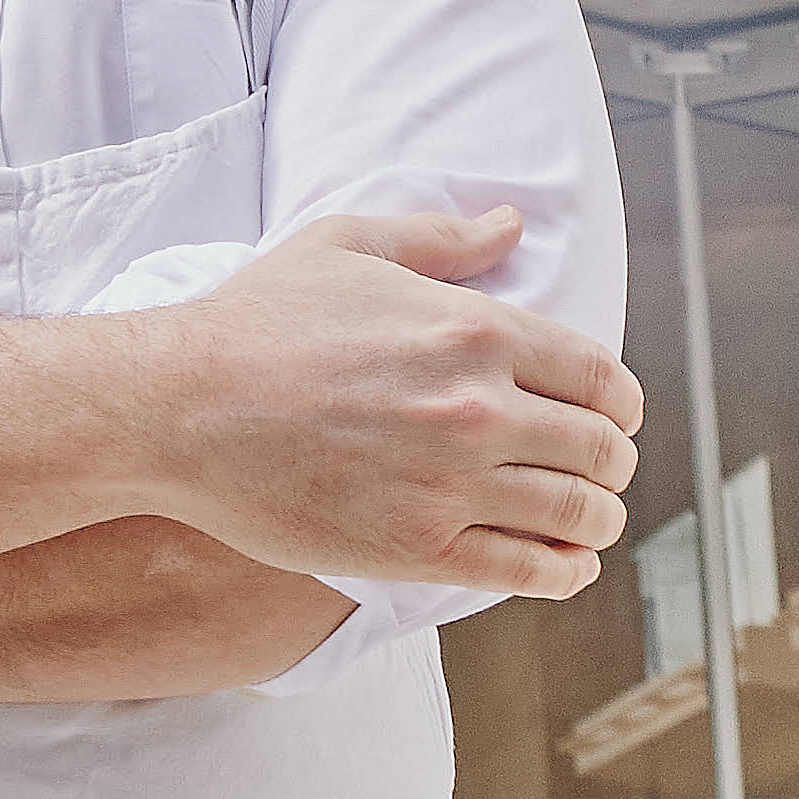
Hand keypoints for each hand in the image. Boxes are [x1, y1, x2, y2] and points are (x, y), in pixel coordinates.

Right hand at [124, 207, 644, 599]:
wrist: (178, 406)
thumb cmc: (257, 320)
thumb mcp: (349, 245)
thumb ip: (442, 239)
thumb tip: (511, 226)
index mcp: (473, 329)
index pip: (599, 375)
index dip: (620, 400)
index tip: (614, 413)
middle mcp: (477, 409)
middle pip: (600, 448)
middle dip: (613, 459)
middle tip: (603, 467)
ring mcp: (450, 486)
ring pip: (577, 513)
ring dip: (599, 517)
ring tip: (592, 519)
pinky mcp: (417, 549)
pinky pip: (527, 571)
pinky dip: (564, 571)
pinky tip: (566, 565)